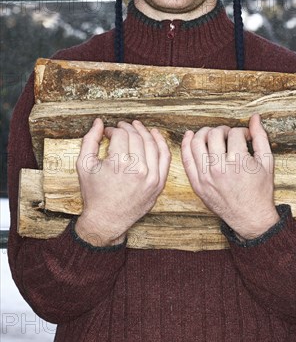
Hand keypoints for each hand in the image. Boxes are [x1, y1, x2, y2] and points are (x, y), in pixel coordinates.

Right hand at [75, 118, 170, 245]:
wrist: (106, 220)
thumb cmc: (94, 193)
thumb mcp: (84, 165)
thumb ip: (90, 140)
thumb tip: (98, 122)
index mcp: (118, 164)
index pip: (121, 135)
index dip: (113, 130)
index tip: (108, 132)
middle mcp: (138, 169)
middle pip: (136, 137)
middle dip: (127, 128)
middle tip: (121, 126)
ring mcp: (151, 177)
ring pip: (152, 144)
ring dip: (144, 131)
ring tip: (137, 126)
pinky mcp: (159, 183)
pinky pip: (165, 158)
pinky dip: (161, 143)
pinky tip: (154, 135)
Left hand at [181, 113, 278, 239]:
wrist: (250, 217)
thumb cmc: (260, 191)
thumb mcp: (266, 162)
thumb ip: (260, 137)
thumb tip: (255, 117)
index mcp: (239, 162)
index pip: (235, 133)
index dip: (242, 131)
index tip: (244, 136)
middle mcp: (220, 168)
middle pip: (215, 134)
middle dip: (223, 130)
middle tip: (229, 135)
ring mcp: (206, 176)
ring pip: (197, 142)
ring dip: (204, 133)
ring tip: (213, 135)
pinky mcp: (197, 183)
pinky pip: (186, 159)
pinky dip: (186, 144)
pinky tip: (190, 136)